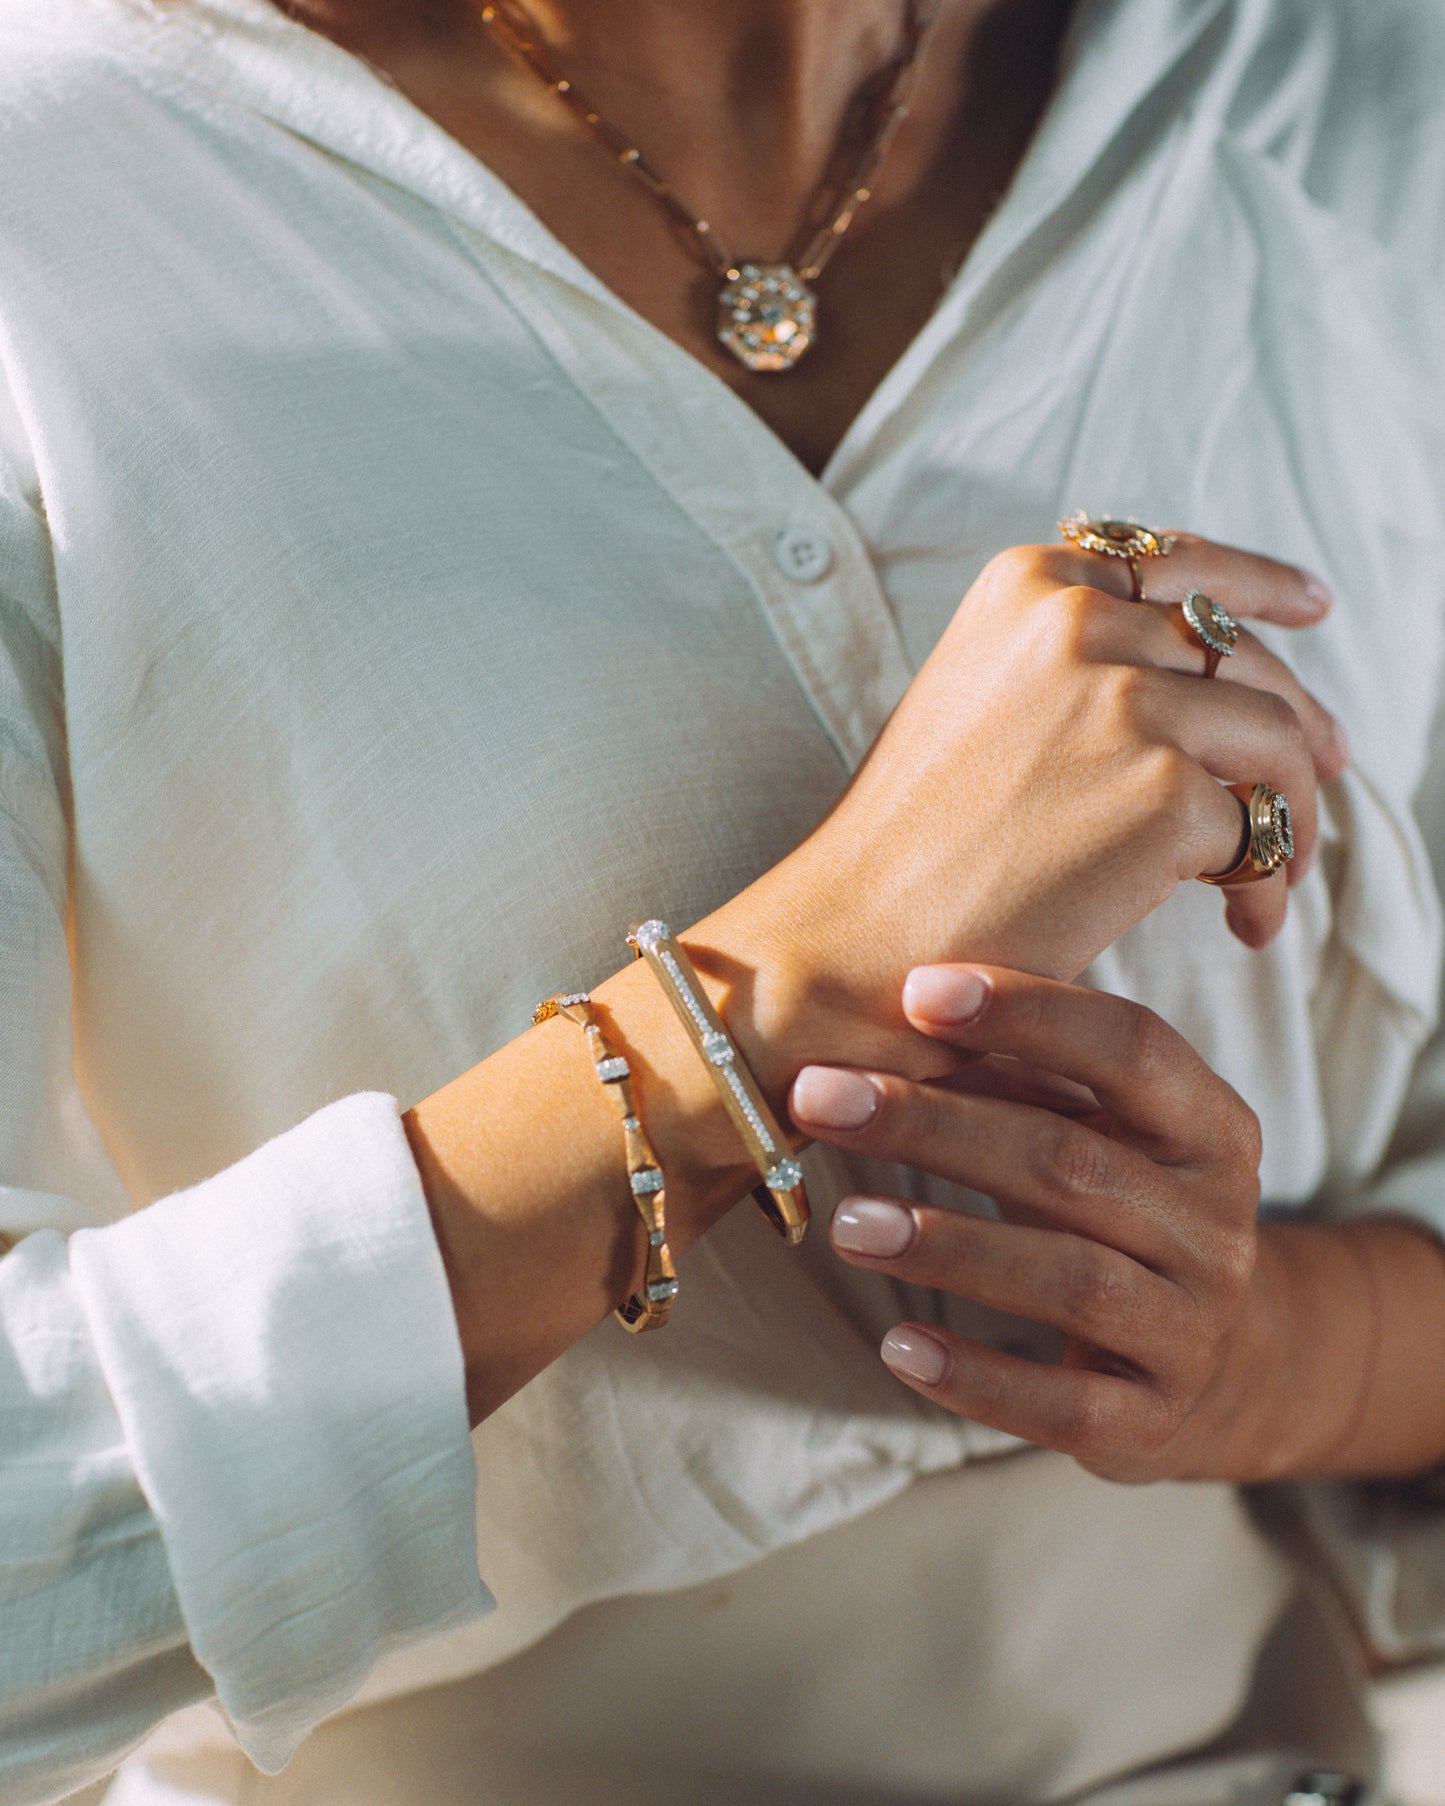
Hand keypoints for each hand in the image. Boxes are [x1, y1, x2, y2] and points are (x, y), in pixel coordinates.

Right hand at [728, 537, 1345, 1055]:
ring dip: (1293, 814)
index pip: (1178, 563)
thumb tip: (1204, 684)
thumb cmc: (911, 845)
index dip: (1260, 586)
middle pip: (1242, 657)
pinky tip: (1243, 927)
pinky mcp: (1165, 797)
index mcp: (1031, 584)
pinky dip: (1267, 885)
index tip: (1313, 607)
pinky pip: (1263, 833)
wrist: (859, 939)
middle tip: (1321, 775)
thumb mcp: (976, 702)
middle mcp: (1080, 621)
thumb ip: (1072, 665)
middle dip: (1295, 721)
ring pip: (1278, 741)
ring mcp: (1127, 703)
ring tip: (1277, 876)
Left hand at [788, 963, 1362, 1483]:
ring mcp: (1193, 1328)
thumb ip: (1019, 1077)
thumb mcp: (1096, 1133)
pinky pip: (1065, 1405)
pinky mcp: (1152, 1421)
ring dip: (949, 1245)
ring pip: (1070, 1279)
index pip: (1133, 1049)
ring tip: (848, 1224)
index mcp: (1211, 1129)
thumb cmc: (1121, 1212)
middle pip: (1070, 1162)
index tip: (917, 990)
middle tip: (822, 1098)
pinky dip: (980, 1377)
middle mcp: (1216, 1225)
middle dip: (935, 1126)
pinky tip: (901, 1348)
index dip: (1029, 1014)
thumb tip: (895, 1015)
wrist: (1228, 1366)